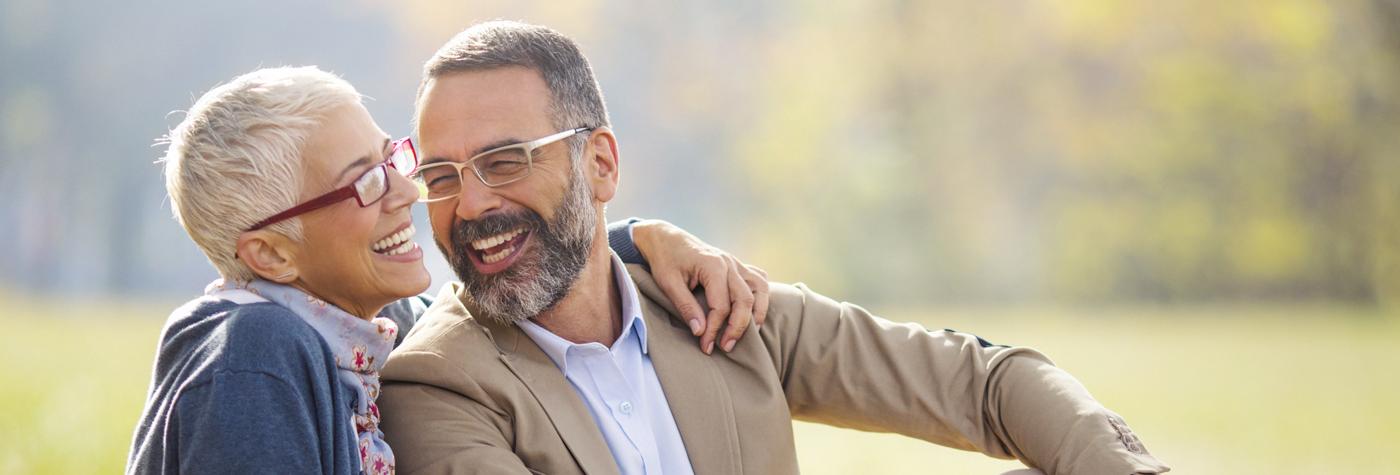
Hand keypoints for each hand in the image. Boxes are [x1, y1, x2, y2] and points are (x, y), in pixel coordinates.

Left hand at [631, 219, 769, 353]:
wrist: (666, 238)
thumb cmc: (665, 259)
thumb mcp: (668, 283)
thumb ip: (686, 307)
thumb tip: (700, 332)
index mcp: (712, 266)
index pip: (721, 306)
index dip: (714, 329)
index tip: (705, 346)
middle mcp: (729, 263)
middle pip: (745, 300)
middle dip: (737, 328)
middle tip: (726, 347)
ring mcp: (736, 263)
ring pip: (760, 289)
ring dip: (757, 313)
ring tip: (749, 334)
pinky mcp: (737, 265)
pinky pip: (759, 280)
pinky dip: (761, 296)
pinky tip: (754, 311)